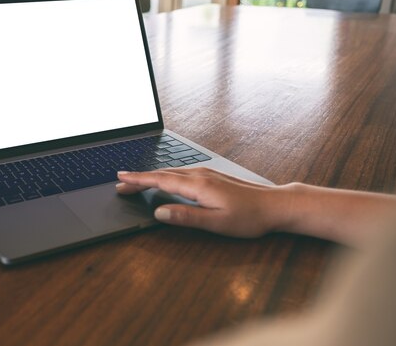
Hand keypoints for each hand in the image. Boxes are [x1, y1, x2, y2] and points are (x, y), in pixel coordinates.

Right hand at [116, 168, 290, 237]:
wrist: (275, 205)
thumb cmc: (249, 218)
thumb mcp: (215, 223)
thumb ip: (185, 216)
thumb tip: (159, 212)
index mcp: (198, 185)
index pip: (160, 181)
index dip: (138, 180)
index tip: (121, 179)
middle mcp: (200, 174)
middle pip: (162, 174)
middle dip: (139, 178)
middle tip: (120, 183)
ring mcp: (206, 173)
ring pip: (171, 172)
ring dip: (151, 176)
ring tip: (136, 182)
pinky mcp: (212, 175)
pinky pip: (181, 173)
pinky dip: (165, 176)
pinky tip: (164, 180)